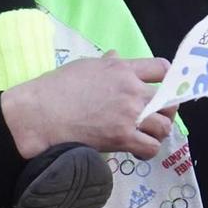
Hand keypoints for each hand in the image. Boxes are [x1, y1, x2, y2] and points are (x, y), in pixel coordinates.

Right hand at [0, 55, 173, 160]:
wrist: (38, 114)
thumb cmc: (56, 88)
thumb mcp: (84, 66)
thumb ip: (107, 63)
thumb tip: (117, 56)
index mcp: (122, 68)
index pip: (163, 68)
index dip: (168, 80)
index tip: (163, 90)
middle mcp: (131, 89)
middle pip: (169, 100)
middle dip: (166, 110)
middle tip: (155, 117)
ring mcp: (129, 114)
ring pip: (164, 126)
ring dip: (158, 132)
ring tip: (145, 135)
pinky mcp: (122, 137)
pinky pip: (151, 147)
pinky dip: (148, 151)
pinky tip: (137, 150)